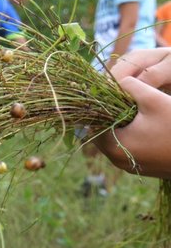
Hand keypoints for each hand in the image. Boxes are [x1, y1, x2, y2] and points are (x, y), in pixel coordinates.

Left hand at [95, 49, 170, 177]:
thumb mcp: (153, 99)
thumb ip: (130, 86)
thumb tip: (115, 79)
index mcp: (112, 146)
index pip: (93, 122)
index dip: (99, 104)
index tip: (108, 91)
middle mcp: (116, 160)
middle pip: (103, 131)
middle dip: (110, 114)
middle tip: (121, 98)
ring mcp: (130, 166)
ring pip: (117, 139)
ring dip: (122, 125)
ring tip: (134, 108)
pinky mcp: (143, 168)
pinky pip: (130, 148)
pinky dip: (133, 135)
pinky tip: (145, 122)